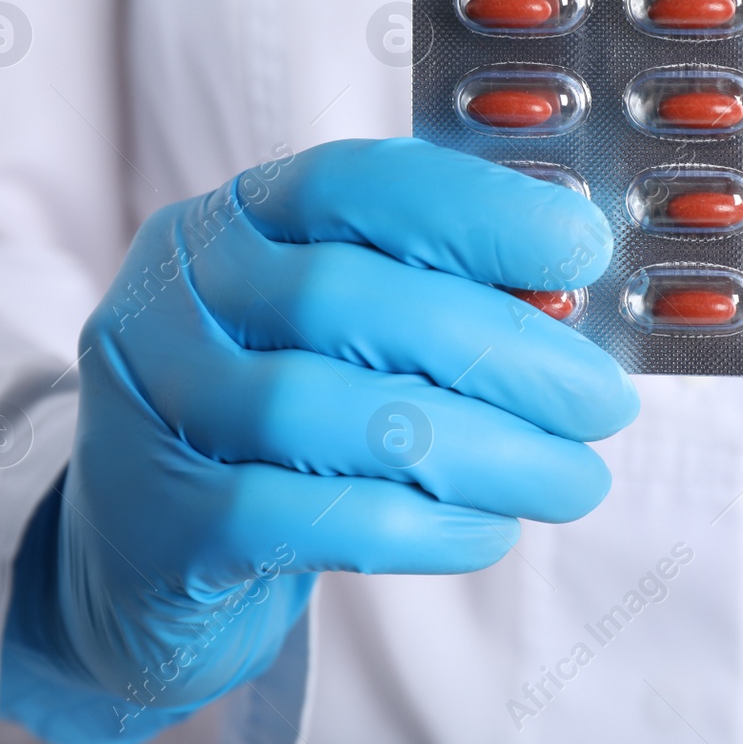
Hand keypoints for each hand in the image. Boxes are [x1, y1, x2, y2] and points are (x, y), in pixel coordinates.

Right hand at [0, 138, 636, 743]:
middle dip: (502, 350)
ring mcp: (153, 407)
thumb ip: (426, 299)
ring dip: (482, 449)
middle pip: (345, 300)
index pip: (353, 183)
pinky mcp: (160, 524)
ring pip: (325, 411)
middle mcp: (175, 294)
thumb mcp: (332, 335)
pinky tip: (489, 529)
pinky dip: (419, 524)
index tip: (583, 250)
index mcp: (234, 220)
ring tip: (573, 481)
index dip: (477, 209)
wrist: (139, 560)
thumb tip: (568, 300)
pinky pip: (302, 516)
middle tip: (603, 404)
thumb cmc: (274, 428)